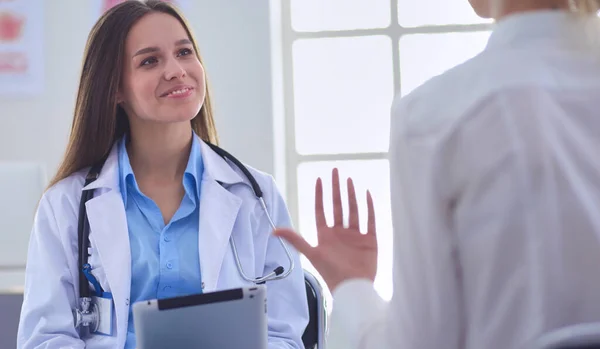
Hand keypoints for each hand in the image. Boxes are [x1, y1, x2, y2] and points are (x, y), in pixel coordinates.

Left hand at [274, 168, 376, 291]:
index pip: (321, 210)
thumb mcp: (312, 253)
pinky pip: (369, 220)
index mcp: (326, 235)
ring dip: (351, 195)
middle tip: (335, 171)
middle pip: (338, 205)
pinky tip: (366, 194)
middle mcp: (340, 232)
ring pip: (353, 210)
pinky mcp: (369, 240)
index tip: (319, 179)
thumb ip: (295, 240)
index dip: (320, 195)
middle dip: (336, 188)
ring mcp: (355, 235)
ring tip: (349, 180)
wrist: (354, 288)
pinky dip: (369, 207)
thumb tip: (274, 231)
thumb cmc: (332, 273)